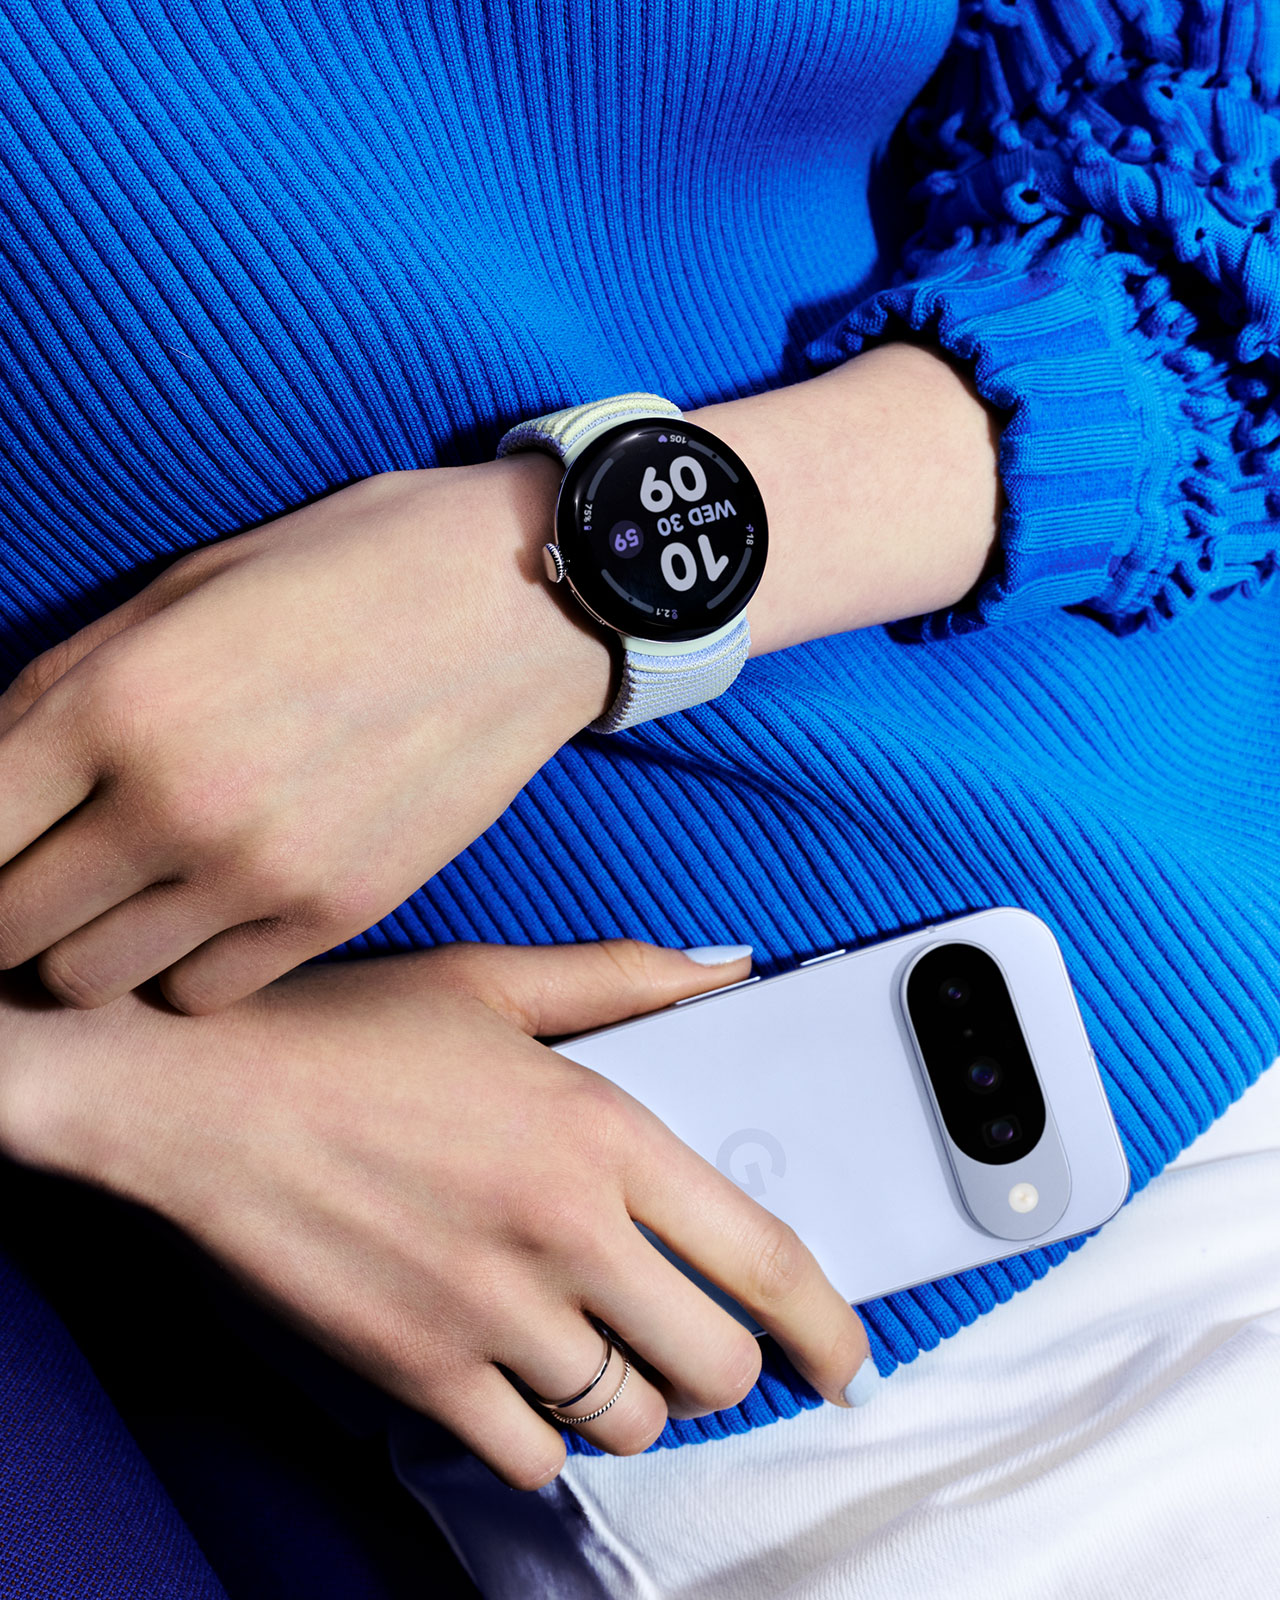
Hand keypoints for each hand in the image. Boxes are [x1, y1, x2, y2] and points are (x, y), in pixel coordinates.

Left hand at [0, 459, 612, 1012]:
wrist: (522, 599)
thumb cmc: (346, 568)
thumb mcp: (180, 591)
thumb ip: (63, 690)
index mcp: (117, 700)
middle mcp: (178, 804)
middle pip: (14, 932)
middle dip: (9, 908)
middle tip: (43, 871)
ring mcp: (263, 872)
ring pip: (98, 979)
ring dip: (90, 945)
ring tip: (125, 893)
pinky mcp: (339, 913)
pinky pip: (206, 992)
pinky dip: (185, 964)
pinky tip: (210, 906)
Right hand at [0, 939, 872, 1489]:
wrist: (190, 1090)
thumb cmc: (338, 1029)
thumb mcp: (494, 979)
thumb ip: (628, 977)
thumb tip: (732, 969)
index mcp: (599, 1131)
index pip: (763, 1256)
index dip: (829, 1326)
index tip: (845, 1360)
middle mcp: (560, 1232)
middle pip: (711, 1363)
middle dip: (722, 1363)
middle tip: (692, 1334)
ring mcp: (486, 1312)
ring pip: (626, 1420)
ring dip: (633, 1398)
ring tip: (602, 1350)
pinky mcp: (413, 1369)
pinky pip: (526, 1453)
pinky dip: (541, 1433)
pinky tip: (520, 1379)